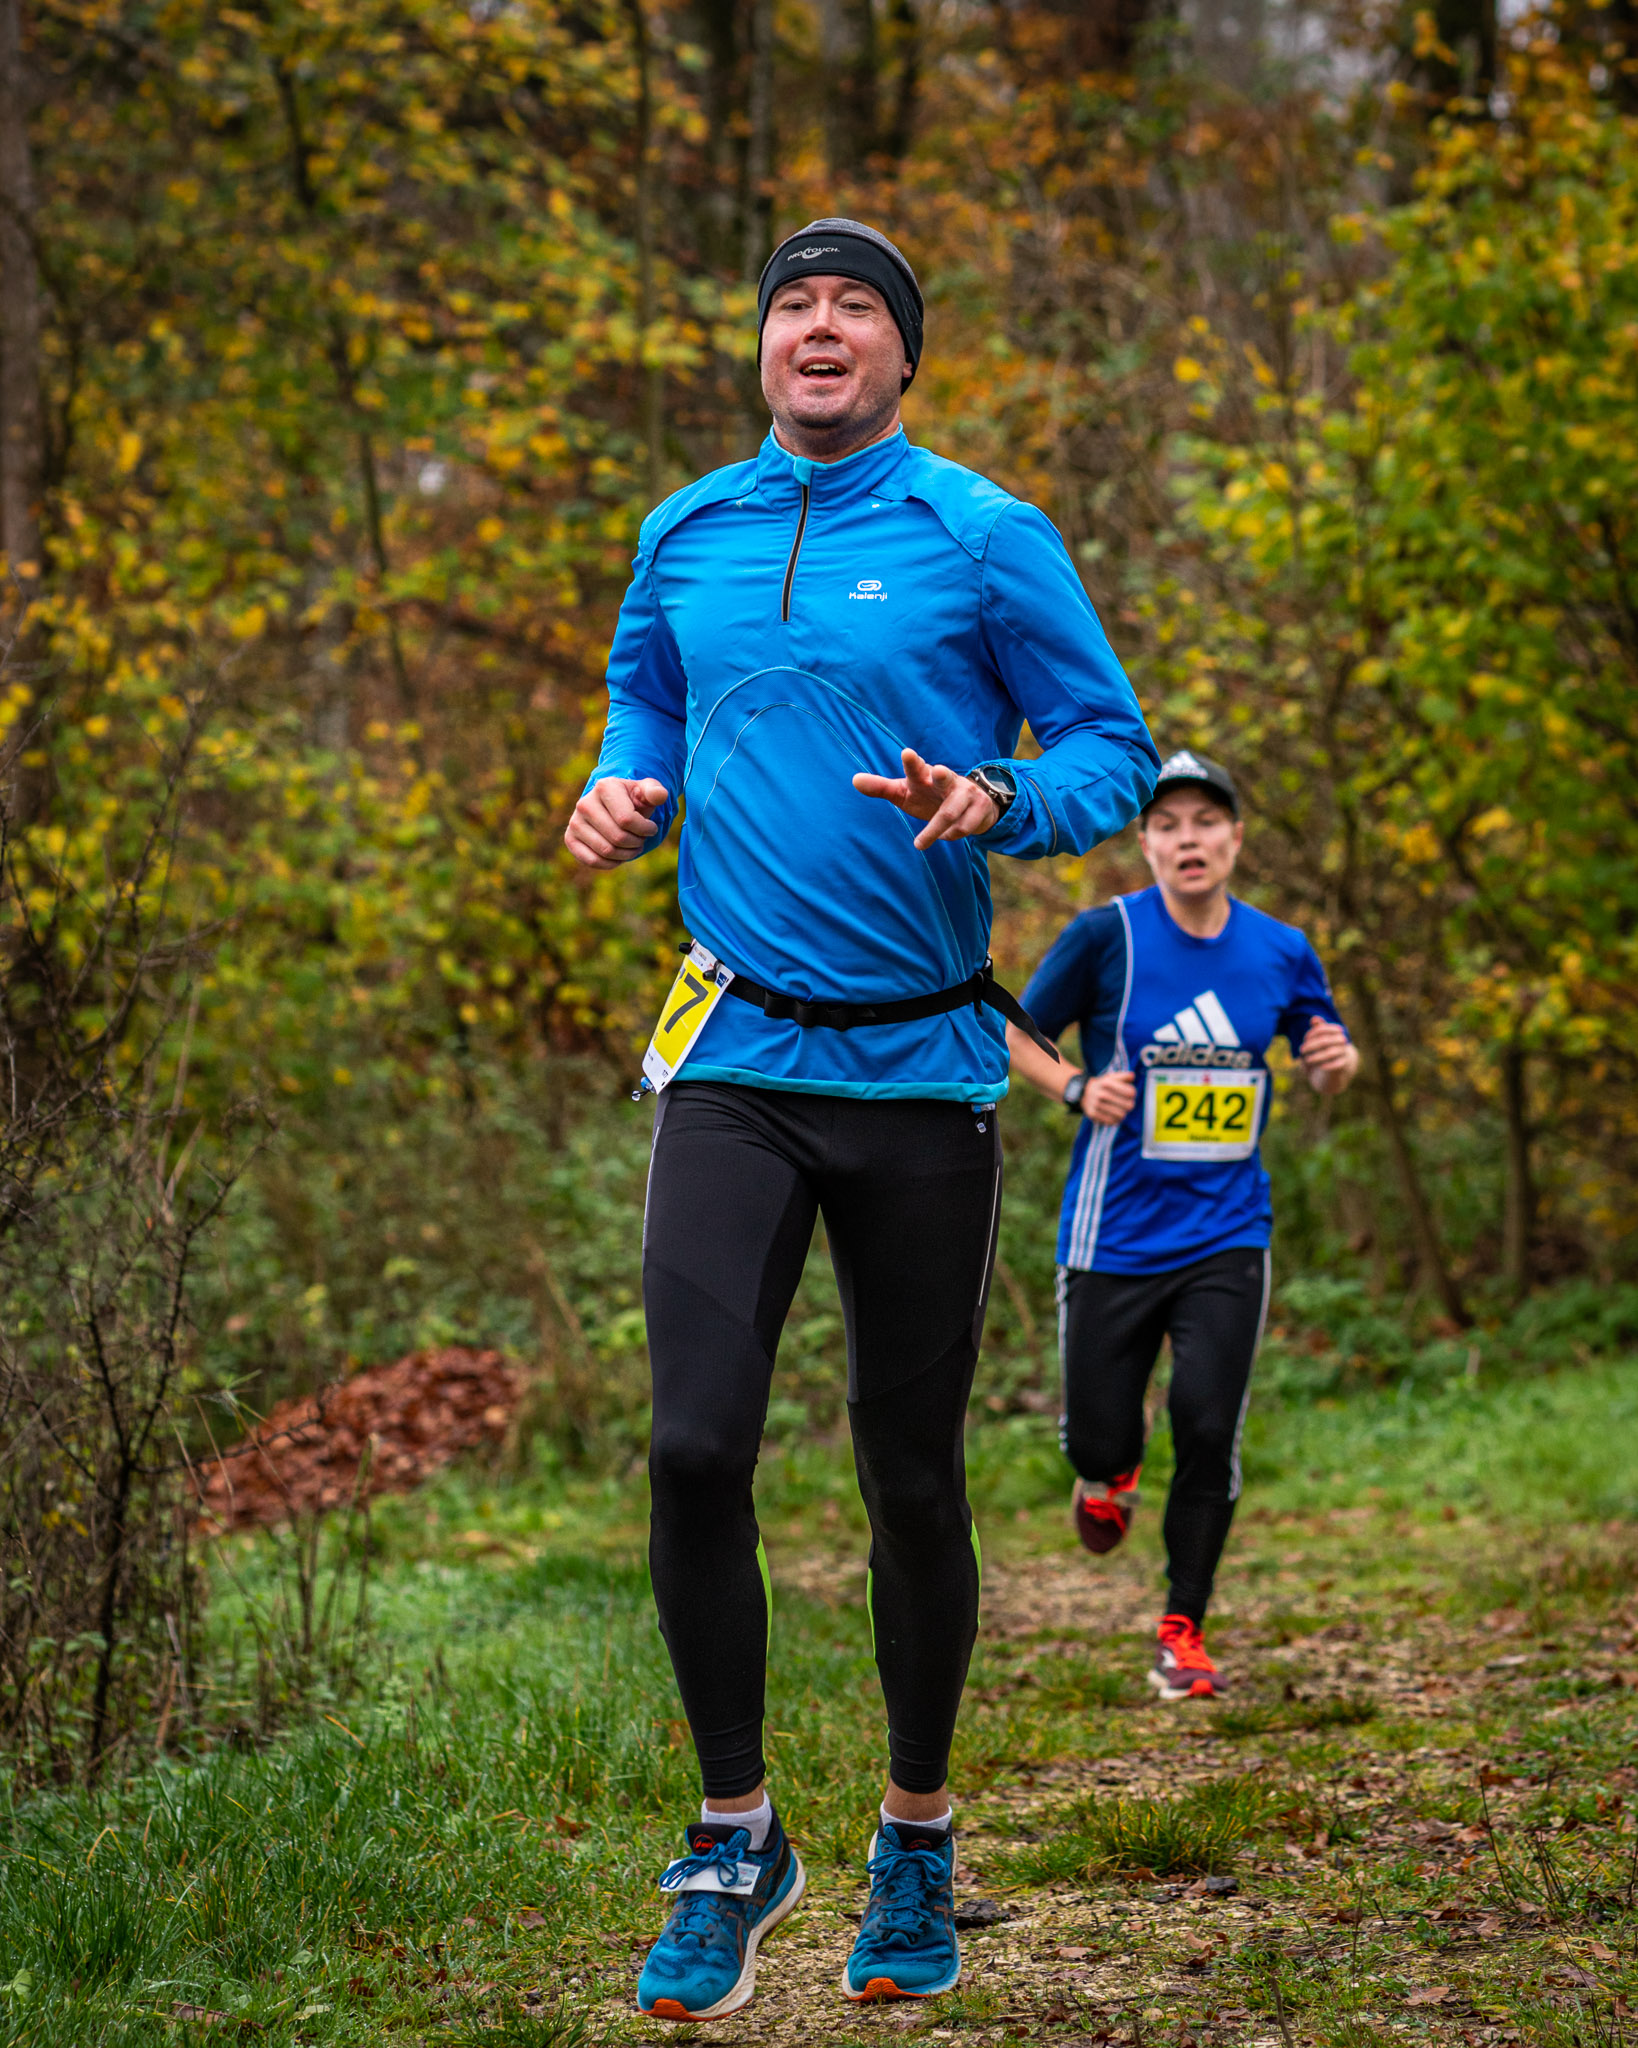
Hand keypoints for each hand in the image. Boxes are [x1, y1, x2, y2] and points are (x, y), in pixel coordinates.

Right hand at [564, 776, 669, 870]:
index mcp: (604, 787)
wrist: (612, 806)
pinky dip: (611, 863)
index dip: (645, 830)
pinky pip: (592, 861)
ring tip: (633, 846)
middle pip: (618, 838)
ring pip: (606, 851)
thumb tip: (660, 796)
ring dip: (627, 854)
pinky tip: (619, 856)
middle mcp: (584, 803)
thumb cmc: (633, 800)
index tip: (651, 828)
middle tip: (641, 840)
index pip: (627, 820)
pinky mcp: (570, 838)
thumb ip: (656, 792)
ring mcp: (575, 821)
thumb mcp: (646, 792)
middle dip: (637, 843)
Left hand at [852, 748, 999, 850]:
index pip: (917, 767)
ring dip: (935, 831)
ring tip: (920, 843)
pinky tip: (946, 835)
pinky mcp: (979, 808)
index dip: (912, 762)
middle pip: (945, 777)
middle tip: (939, 771)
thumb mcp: (904, 792)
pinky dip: (950, 835)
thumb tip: (853, 780)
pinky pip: (963, 828)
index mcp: (924, 775)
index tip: (907, 754)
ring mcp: (965, 793)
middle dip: (942, 775)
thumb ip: (881, 788)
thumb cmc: (928, 795)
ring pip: (950, 814)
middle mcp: (946, 780)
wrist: (971, 803)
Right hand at [1081, 1070, 1137, 1124]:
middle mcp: (1101, 1093)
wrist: (1083, 1093)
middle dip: (1130, 1105)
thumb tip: (1132, 1076)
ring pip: (1121, 1115)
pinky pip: (1112, 1121)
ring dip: (1123, 1113)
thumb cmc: (1103, 1085)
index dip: (1133, 1094)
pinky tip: (1114, 1116)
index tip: (1130, 1094)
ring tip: (1121, 1110)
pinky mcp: (1093, 1114)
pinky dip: (1115, 1120)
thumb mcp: (1111, 1077)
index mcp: (1107, 1082)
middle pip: (1128, 1105)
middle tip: (1127, 1104)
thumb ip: (1124, 1076)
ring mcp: (1096, 1104)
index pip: (1130, 1092)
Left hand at [1298, 1016, 1358, 1094]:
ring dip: (1316, 1057)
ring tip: (1307, 1060)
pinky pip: (1336, 1064)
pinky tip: (1319, 1066)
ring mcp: (1344, 1052)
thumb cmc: (1327, 1046)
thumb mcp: (1321, 1036)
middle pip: (1324, 1041)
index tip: (1305, 1039)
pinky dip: (1327, 1065)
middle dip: (1311, 1046)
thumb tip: (1314, 1018)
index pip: (1322, 1029)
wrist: (1341, 1062)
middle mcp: (1342, 1040)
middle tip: (1301, 1050)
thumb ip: (1317, 1027)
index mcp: (1336, 1031)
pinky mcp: (1344, 1063)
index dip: (1311, 1033)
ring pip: (1330, 1053)